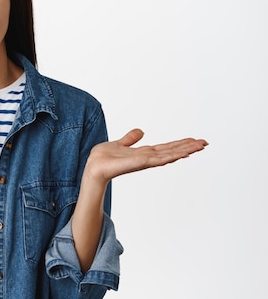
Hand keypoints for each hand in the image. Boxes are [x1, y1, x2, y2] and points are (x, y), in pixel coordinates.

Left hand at [84, 128, 207, 183]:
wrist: (93, 167)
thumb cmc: (103, 158)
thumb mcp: (119, 143)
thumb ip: (130, 139)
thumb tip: (141, 131)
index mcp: (143, 153)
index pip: (166, 148)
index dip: (180, 144)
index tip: (194, 140)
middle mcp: (146, 158)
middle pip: (171, 151)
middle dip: (187, 147)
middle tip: (205, 143)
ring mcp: (144, 162)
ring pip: (168, 155)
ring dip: (184, 150)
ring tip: (199, 146)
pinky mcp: (138, 163)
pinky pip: (157, 159)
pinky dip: (170, 156)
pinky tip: (181, 153)